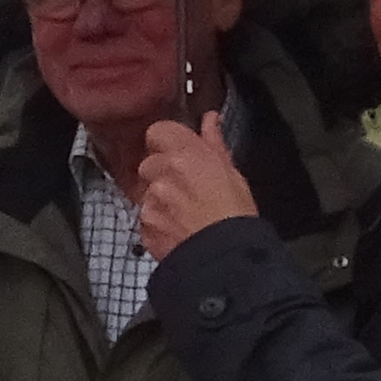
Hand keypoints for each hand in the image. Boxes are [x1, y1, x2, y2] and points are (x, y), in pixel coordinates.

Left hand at [124, 114, 250, 257]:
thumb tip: (209, 119)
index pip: (157, 131)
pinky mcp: (144, 226)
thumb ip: (214, 143)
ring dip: (159, 199)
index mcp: (186, 154)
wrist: (225, 260)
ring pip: (146, 191)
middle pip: (149, 163)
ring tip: (185, 215)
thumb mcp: (233, 174)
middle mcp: (163, 173)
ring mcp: (150, 201)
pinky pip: (145, 218)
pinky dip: (157, 222)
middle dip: (162, 173)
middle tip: (185, 188)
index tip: (176, 151)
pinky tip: (178, 230)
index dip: (166, 141)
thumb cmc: (236, 217)